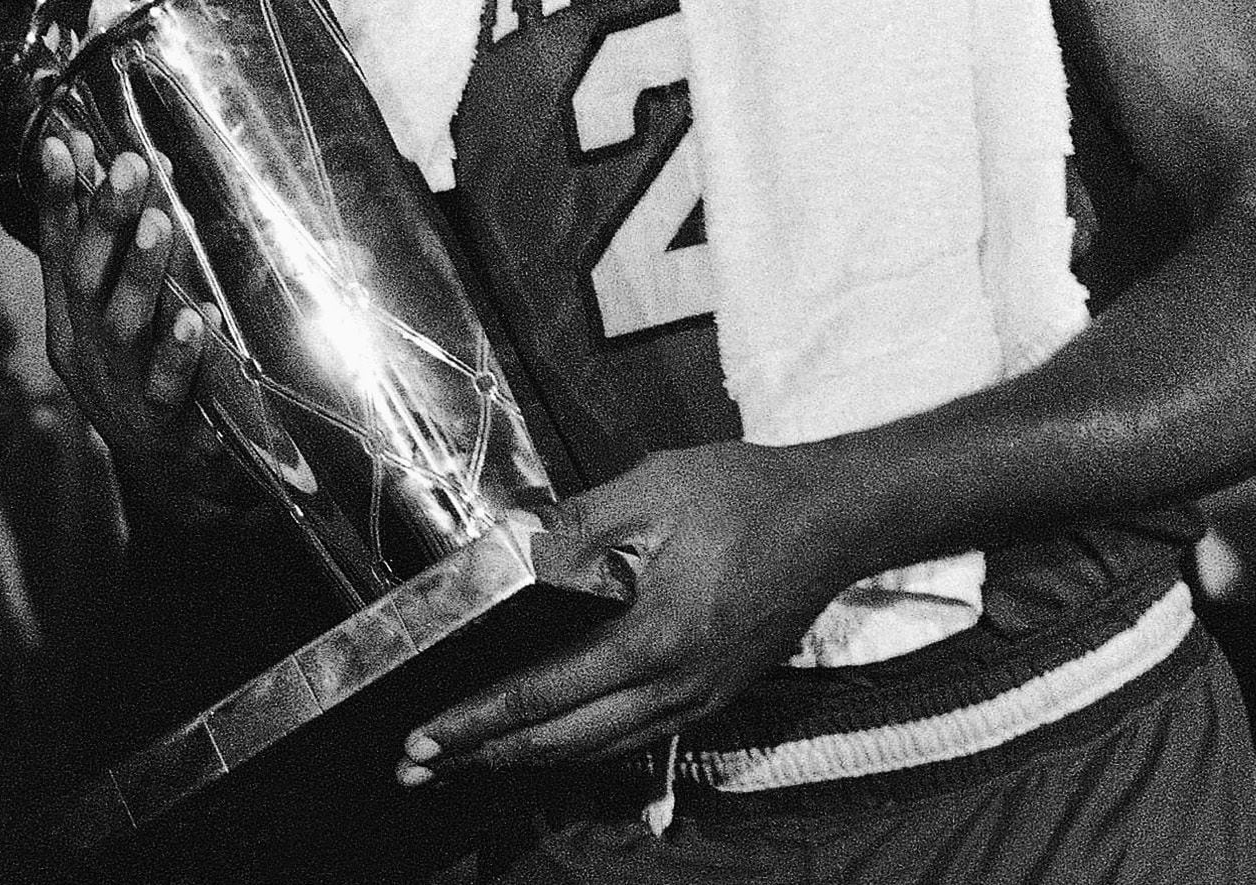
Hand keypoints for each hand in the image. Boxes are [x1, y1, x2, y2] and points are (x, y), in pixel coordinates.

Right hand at [30, 127, 237, 514]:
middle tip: (128, 166)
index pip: (58, 249)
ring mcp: (122, 392)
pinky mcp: (166, 428)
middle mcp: (87, 354)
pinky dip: (182, 352)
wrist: (180, 478)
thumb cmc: (152, 376)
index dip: (57, 197)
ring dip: (139, 274)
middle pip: (85, 281)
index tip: (61, 143)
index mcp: (71, 321)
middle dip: (104, 220)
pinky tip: (197, 318)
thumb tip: (131, 163)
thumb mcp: (123, 314)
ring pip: (123, 329)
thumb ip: (122, 251)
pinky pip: (170, 389)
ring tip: (157, 225)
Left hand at [398, 442, 857, 782]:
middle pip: (564, 743)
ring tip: (469, 761)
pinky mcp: (715, 695)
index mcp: (656, 639)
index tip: (425, 737)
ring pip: (599, 751)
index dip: (477, 721)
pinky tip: (547, 741)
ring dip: (528, 759)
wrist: (835, 519)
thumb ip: (573, 525)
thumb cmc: (747, 496)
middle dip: (486, 757)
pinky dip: (580, 747)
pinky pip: (635, 738)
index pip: (544, 695)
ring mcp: (701, 699)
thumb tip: (510, 549)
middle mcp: (678, 686)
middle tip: (420, 766)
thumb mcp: (650, 489)